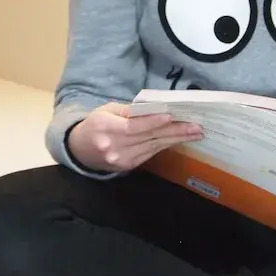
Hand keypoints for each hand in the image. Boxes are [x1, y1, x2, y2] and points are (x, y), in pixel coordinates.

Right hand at [68, 102, 203, 172]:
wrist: (80, 149)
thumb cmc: (95, 124)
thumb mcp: (106, 110)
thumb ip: (128, 111)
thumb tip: (153, 109)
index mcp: (106, 128)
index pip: (133, 127)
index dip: (153, 122)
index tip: (171, 117)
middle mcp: (114, 146)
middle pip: (148, 138)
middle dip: (174, 132)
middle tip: (196, 127)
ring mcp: (121, 159)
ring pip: (153, 147)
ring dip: (175, 139)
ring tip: (194, 133)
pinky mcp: (128, 167)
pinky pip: (150, 153)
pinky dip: (164, 145)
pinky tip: (178, 139)